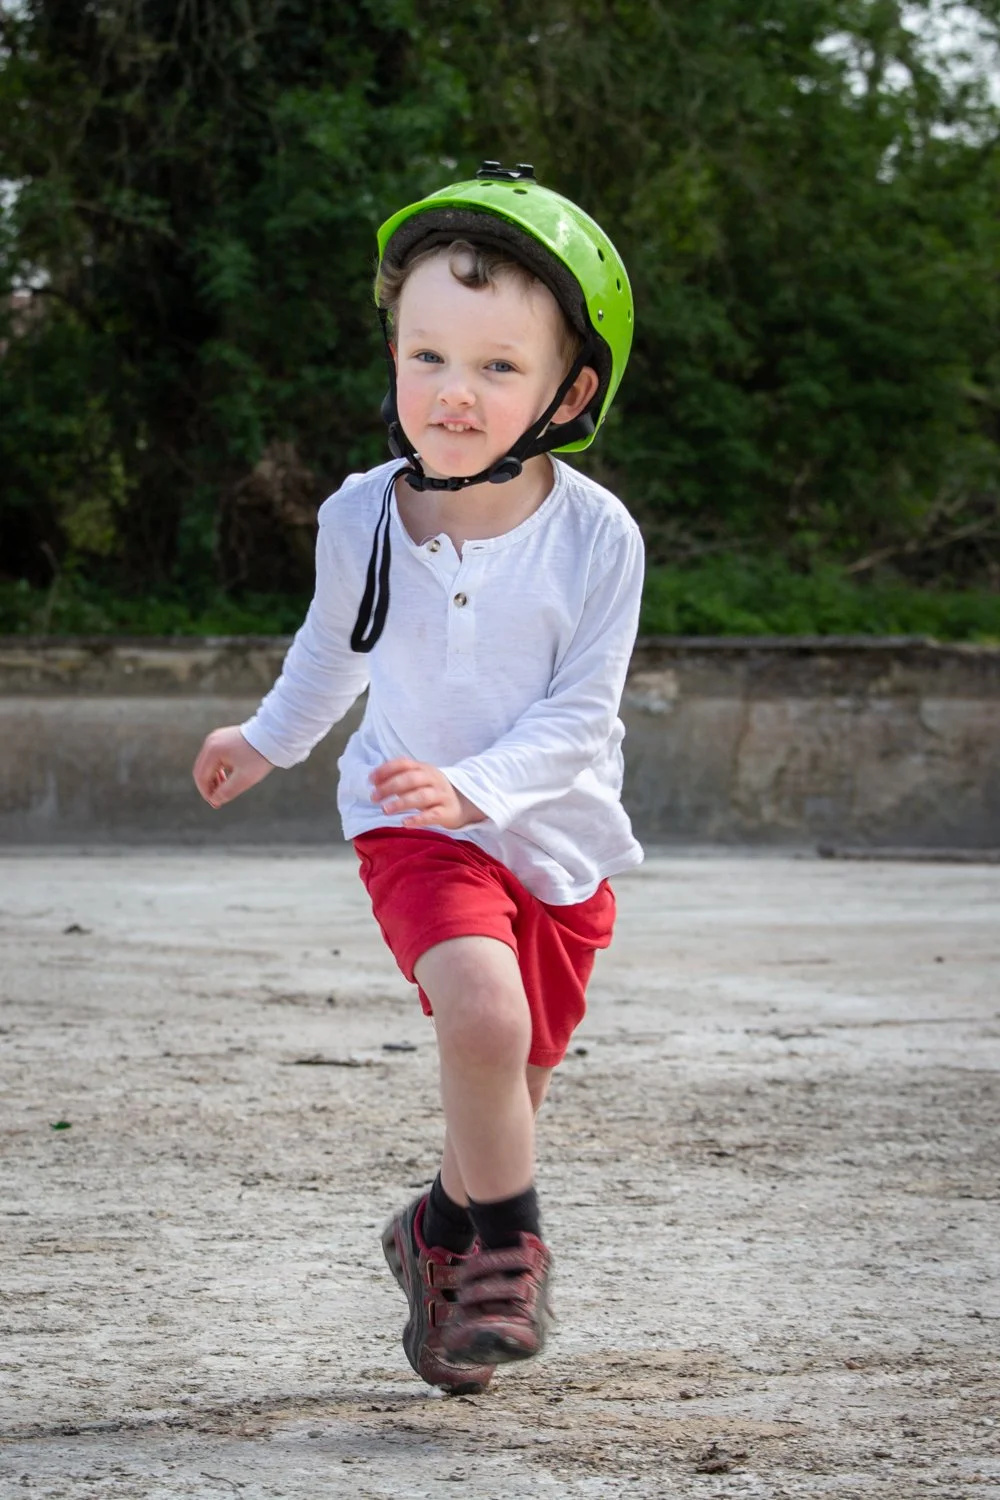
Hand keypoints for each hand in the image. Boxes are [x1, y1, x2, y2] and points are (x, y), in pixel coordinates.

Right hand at [192, 725, 273, 807]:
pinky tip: (228, 779)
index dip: (207, 793)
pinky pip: (215, 757)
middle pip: (201, 769)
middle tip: (218, 800)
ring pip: (208, 764)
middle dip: (209, 786)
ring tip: (224, 791)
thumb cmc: (259, 756)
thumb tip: (214, 800)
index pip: (201, 777)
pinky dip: (219, 769)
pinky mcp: (224, 737)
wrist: (274, 735)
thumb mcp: (244, 779)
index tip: (216, 804)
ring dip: (214, 779)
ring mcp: (217, 738)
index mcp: (213, 750)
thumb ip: (227, 792)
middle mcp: (211, 741)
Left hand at [369, 758, 484, 829]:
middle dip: (390, 787)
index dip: (386, 770)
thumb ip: (399, 778)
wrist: (464, 803)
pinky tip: (405, 823)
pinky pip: (432, 815)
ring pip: (421, 796)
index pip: (404, 763)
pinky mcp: (447, 812)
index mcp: (424, 768)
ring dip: (401, 802)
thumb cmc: (433, 791)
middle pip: (411, 779)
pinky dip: (418, 819)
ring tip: (385, 809)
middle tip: (374, 797)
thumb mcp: (419, 780)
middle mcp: (434, 779)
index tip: (371, 780)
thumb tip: (374, 781)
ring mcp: (442, 795)